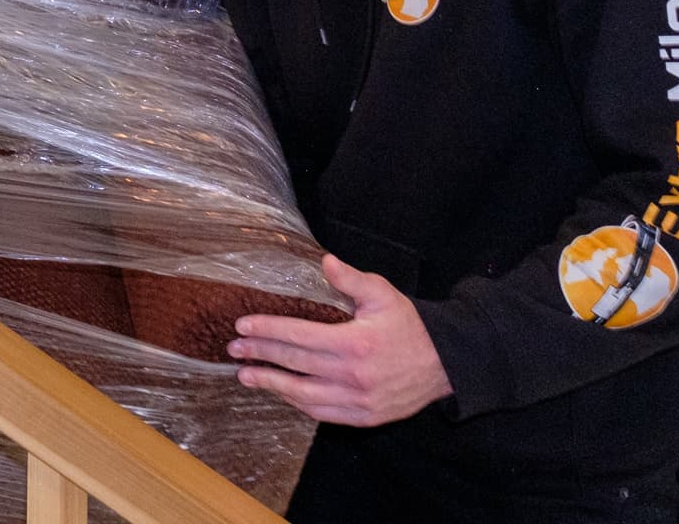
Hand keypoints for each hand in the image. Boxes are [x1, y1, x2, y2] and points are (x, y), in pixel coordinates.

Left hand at [227, 254, 451, 425]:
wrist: (445, 364)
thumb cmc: (410, 325)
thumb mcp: (383, 294)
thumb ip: (351, 279)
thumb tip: (324, 261)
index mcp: (355, 343)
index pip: (299, 336)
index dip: (268, 330)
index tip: (242, 326)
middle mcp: (353, 376)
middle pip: (295, 366)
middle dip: (260, 357)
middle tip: (233, 350)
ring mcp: (358, 401)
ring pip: (304, 396)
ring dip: (272, 385)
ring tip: (246, 375)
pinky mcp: (364, 417)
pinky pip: (322, 413)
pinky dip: (298, 403)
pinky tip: (282, 392)